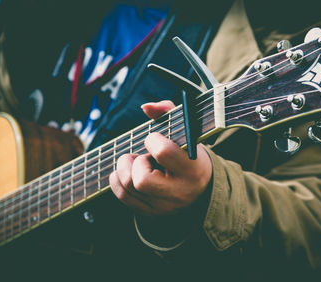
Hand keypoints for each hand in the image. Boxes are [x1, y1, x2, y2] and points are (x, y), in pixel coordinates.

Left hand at [109, 100, 211, 215]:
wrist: (203, 188)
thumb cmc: (191, 155)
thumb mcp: (188, 134)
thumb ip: (169, 113)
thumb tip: (146, 107)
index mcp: (193, 170)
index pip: (163, 153)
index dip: (153, 140)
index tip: (155, 139)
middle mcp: (179, 193)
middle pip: (141, 179)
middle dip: (135, 162)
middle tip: (142, 156)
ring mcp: (164, 207)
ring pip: (129, 187)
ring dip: (125, 169)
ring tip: (137, 163)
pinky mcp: (152, 213)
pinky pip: (123, 197)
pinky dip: (118, 180)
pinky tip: (128, 172)